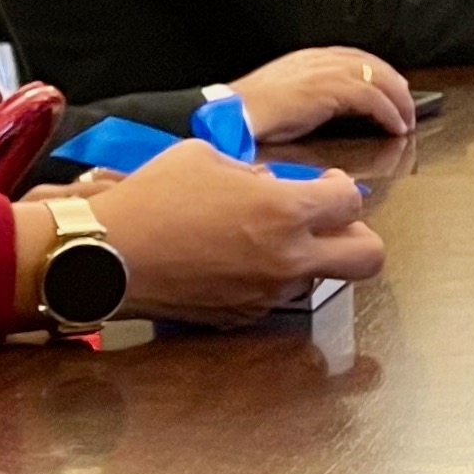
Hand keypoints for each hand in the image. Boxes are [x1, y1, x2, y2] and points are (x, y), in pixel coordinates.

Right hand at [80, 138, 384, 325]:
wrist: (106, 253)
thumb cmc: (149, 200)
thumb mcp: (204, 157)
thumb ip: (251, 170)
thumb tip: (268, 183)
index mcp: (284, 210)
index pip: (351, 203)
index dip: (342, 190)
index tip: (327, 186)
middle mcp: (287, 257)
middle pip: (367, 258)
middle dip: (360, 239)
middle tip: (335, 227)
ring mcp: (267, 292)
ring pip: (318, 280)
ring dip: (306, 260)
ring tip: (268, 241)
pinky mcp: (241, 316)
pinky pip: (274, 298)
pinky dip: (267, 280)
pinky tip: (234, 262)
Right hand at [224, 47, 413, 141]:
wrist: (234, 114)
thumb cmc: (249, 113)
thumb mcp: (285, 96)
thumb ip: (310, 95)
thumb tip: (330, 108)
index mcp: (309, 57)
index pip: (355, 57)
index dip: (380, 73)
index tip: (393, 89)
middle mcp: (321, 58)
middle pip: (374, 64)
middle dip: (396, 86)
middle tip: (408, 107)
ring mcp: (327, 71)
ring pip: (380, 79)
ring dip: (399, 102)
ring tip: (406, 121)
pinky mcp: (331, 89)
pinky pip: (373, 99)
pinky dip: (390, 113)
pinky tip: (395, 127)